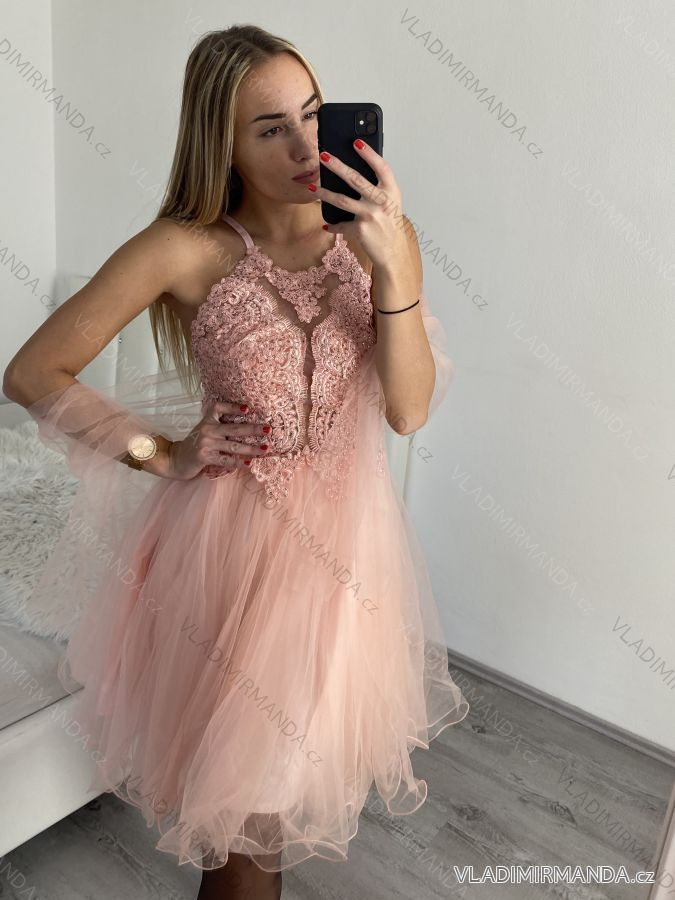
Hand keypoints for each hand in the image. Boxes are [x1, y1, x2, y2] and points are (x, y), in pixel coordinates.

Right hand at [164, 399, 271, 480]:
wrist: (176, 459)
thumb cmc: (195, 444)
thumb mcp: (204, 430)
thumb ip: (219, 425)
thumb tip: (245, 424)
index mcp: (207, 420)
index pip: (219, 408)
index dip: (233, 407)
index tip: (247, 409)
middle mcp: (207, 429)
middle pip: (234, 428)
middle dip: (253, 429)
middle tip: (268, 429)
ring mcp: (206, 444)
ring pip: (233, 446)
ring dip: (251, 448)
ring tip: (265, 449)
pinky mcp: (205, 457)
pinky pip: (226, 460)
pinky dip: (238, 462)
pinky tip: (249, 464)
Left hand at [311, 141, 409, 269]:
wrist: (393, 251)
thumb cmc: (390, 224)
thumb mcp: (390, 203)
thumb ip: (378, 188)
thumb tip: (353, 173)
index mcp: (391, 191)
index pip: (381, 167)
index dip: (369, 154)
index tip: (356, 142)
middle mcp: (381, 201)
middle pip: (356, 179)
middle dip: (337, 166)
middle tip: (324, 156)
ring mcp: (370, 215)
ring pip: (341, 200)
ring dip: (324, 193)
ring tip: (312, 188)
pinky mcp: (360, 229)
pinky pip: (341, 224)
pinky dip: (334, 225)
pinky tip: (327, 225)